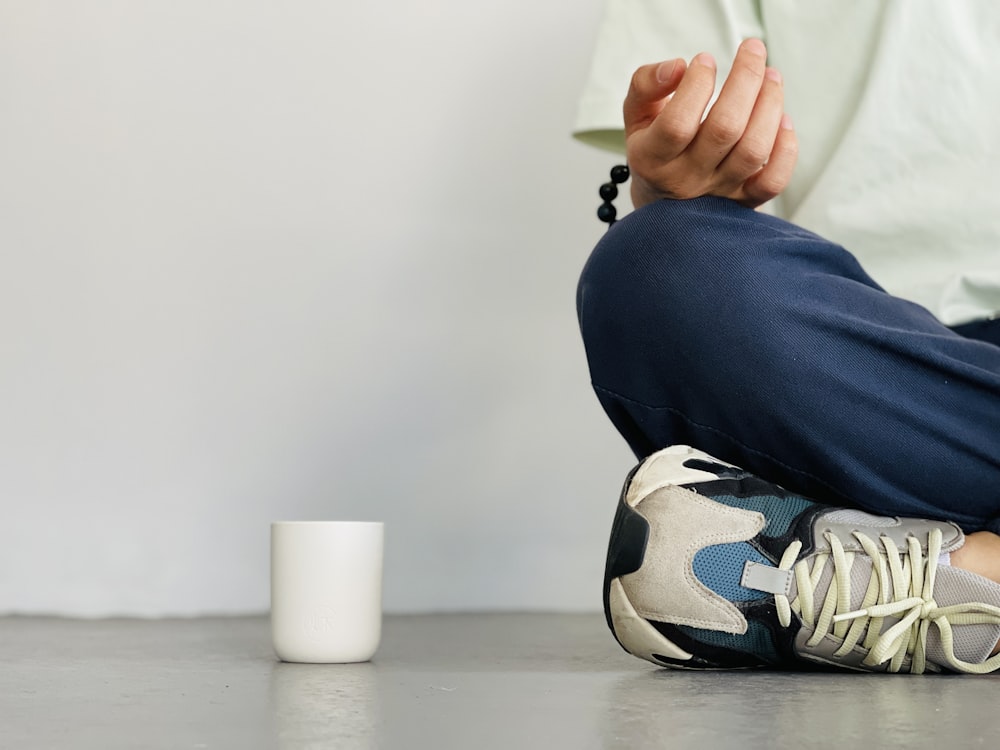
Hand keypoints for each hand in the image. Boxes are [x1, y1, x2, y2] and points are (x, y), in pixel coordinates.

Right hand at [624, 38, 797, 209]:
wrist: (664, 203)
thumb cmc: (653, 149)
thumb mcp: (635, 116)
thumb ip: (646, 85)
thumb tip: (679, 67)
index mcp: (651, 158)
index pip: (677, 123)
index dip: (696, 86)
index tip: (705, 59)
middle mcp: (685, 179)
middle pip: (725, 129)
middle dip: (745, 80)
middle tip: (752, 50)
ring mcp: (717, 193)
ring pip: (753, 150)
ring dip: (770, 105)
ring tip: (771, 76)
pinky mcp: (744, 203)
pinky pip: (772, 182)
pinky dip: (785, 148)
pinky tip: (781, 120)